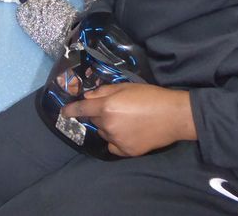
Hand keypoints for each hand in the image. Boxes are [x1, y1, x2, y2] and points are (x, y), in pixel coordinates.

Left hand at [62, 84, 195, 156]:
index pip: (81, 109)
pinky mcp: (127, 151)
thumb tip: (88, 97)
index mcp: (107, 106)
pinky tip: (128, 133)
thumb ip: (104, 92)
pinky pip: (113, 146)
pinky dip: (115, 140)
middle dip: (99, 114)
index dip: (70, 110)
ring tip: (126, 120)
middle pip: (94, 120)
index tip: (64, 112)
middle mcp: (109, 124)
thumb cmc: (150, 96)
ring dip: (108, 127)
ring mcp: (117, 140)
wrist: (173, 116)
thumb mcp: (126, 87)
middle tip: (116, 109)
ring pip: (104, 132)